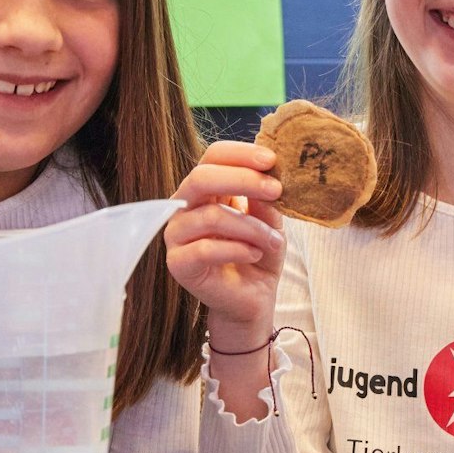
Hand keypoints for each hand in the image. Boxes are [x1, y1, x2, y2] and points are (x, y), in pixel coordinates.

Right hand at [164, 141, 285, 335]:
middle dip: (243, 179)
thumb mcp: (270, 220)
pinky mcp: (178, 263)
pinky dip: (238, 250)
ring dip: (252, 227)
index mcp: (205, 188)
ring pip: (211, 216)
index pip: (213, 156)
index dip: (241, 153)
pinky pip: (207, 249)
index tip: (272, 160)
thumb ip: (265, 199)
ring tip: (274, 241)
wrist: (253, 298)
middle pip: (201, 177)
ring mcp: (177, 234)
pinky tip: (255, 255)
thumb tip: (267, 176)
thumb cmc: (258, 253)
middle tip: (276, 190)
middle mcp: (184, 206)